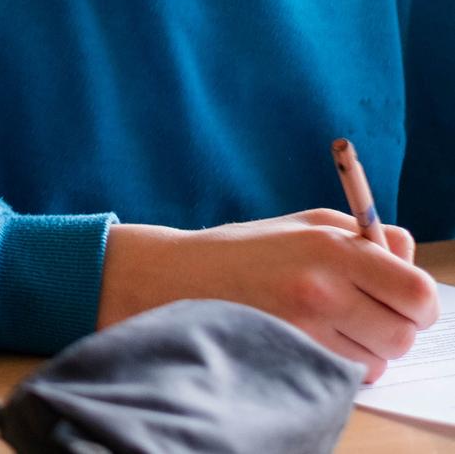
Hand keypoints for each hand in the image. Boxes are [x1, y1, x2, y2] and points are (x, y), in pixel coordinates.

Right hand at [99, 211, 439, 380]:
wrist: (178, 277)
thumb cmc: (246, 249)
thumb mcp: (307, 223)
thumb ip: (367, 237)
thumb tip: (407, 260)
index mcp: (332, 249)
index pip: (416, 292)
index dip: (419, 302)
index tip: (406, 300)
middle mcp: (322, 290)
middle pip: (403, 334)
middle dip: (394, 328)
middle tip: (368, 314)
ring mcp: (305, 328)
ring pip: (378, 361)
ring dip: (367, 349)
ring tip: (333, 326)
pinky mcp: (289, 356)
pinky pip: (346, 374)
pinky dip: (342, 363)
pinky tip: (315, 340)